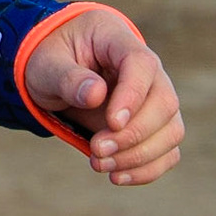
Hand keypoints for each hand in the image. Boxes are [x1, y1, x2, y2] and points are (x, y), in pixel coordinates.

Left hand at [24, 8, 182, 184]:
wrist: (54, 70)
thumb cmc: (49, 59)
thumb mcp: (44, 63)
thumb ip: (67, 77)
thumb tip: (95, 94)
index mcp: (116, 38)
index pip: (142, 64)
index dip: (133, 95)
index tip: (112, 123)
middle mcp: (146, 68)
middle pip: (165, 102)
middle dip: (134, 134)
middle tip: (97, 150)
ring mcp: (155, 97)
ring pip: (171, 130)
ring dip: (140, 155)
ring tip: (100, 165)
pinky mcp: (154, 125)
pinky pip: (167, 150)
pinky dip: (147, 168)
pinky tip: (117, 176)